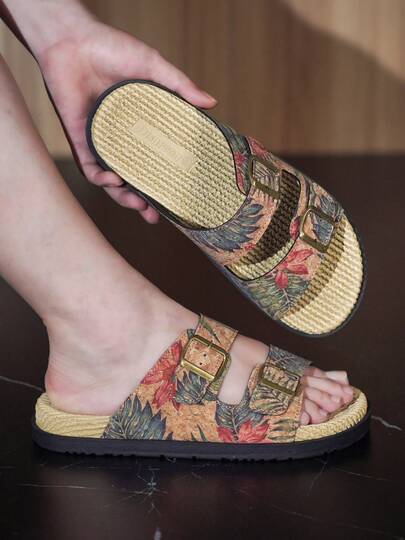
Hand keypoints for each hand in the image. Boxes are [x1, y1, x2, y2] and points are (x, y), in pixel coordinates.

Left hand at [39, 22, 216, 222]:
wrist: (72, 40)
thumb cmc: (111, 48)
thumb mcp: (152, 68)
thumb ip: (180, 87)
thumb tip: (211, 103)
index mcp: (139, 128)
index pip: (154, 161)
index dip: (164, 181)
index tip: (178, 197)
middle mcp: (121, 140)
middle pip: (133, 179)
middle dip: (142, 202)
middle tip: (155, 215)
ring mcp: (101, 142)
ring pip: (112, 181)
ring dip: (123, 198)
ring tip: (139, 206)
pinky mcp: (80, 140)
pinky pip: (90, 168)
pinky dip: (100, 178)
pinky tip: (113, 181)